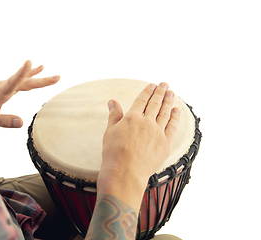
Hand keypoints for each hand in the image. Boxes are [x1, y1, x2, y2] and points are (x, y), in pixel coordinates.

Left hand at [0, 60, 59, 127]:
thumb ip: (5, 121)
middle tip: (58, 77)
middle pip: (26, 82)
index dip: (22, 73)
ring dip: (39, 76)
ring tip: (51, 73)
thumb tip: (22, 123)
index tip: (31, 63)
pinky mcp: (6, 85)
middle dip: (42, 80)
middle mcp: (5, 86)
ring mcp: (6, 84)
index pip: (13, 82)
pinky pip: (21, 79)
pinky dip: (30, 75)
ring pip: (25, 79)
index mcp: (0, 93)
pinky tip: (37, 70)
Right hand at [98, 82, 179, 210]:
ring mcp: (157, 132)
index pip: (142, 100)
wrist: (125, 172)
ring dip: (169, 101)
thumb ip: (114, 115)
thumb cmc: (114, 154)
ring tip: (171, 92)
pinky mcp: (165, 143)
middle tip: (165, 84)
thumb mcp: (110, 132)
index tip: (152, 85)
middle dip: (160, 92)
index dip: (147, 91)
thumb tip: (112, 101)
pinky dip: (175, 117)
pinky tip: (176, 110)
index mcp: (132, 117)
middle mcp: (146, 122)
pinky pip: (173, 126)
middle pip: (155, 103)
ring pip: (165, 112)